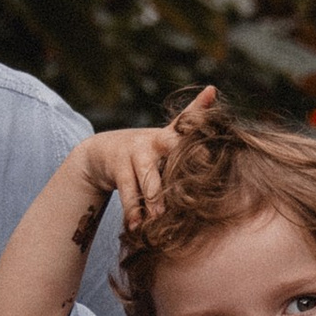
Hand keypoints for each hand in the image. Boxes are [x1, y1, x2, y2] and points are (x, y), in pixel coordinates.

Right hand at [78, 87, 215, 235]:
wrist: (102, 152)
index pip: (186, 130)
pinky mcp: (118, 168)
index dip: (198, 137)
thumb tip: (212, 89)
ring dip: (151, 200)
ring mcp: (134, 153)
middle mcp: (153, 141)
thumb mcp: (167, 135)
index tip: (211, 153)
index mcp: (170, 136)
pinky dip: (131, 211)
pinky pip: (127, 192)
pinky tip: (135, 226)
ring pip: (146, 179)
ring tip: (156, 220)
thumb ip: (191, 118)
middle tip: (188, 197)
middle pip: (170, 155)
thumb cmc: (147, 149)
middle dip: (180, 174)